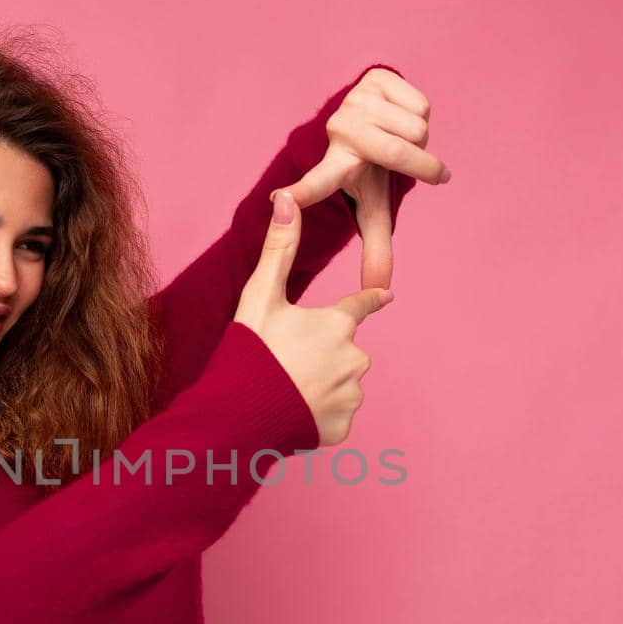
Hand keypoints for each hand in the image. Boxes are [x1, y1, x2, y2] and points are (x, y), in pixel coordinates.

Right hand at [234, 192, 392, 446]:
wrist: (238, 416)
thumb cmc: (249, 351)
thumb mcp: (260, 296)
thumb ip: (278, 249)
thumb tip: (285, 198)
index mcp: (338, 324)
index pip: (362, 305)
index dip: (369, 300)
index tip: (384, 295)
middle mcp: (355, 358)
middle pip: (343, 350)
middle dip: (321, 355)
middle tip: (285, 364)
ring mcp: (351, 395)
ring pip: (340, 384)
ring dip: (319, 386)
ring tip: (285, 391)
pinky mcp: (343, 426)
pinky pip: (334, 415)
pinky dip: (317, 414)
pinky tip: (293, 413)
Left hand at [269, 67, 447, 290]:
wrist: (378, 116)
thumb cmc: (373, 168)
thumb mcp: (374, 206)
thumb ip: (377, 247)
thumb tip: (382, 291)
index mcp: (335, 167)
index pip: (317, 183)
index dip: (302, 192)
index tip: (278, 200)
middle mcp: (339, 130)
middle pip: (397, 153)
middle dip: (424, 166)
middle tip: (434, 174)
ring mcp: (355, 100)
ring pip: (415, 127)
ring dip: (422, 138)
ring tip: (403, 139)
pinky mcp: (375, 77)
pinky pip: (420, 104)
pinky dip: (423, 115)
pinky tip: (403, 115)